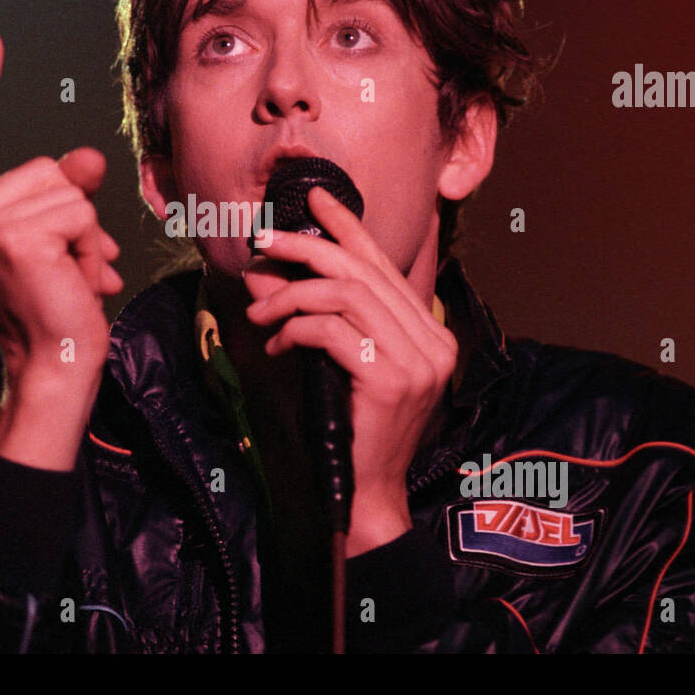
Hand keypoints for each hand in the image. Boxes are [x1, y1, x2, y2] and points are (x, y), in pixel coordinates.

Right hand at [0, 30, 121, 412]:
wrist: (53, 367)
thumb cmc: (53, 310)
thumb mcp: (57, 238)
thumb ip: (63, 191)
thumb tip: (89, 158)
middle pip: (43, 166)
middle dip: (74, 212)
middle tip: (67, 264)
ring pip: (67, 190)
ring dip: (87, 235)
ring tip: (71, 276)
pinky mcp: (11, 238)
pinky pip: (79, 211)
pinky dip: (91, 245)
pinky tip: (77, 281)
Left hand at [243, 187, 457, 556]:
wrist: (367, 495)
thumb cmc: (353, 430)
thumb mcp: (343, 364)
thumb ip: (327, 319)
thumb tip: (274, 275)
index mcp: (432, 333)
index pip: (386, 266)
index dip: (349, 227)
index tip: (316, 199)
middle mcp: (435, 342)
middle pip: (365, 271)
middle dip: (310, 247)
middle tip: (265, 241)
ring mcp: (420, 362)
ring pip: (347, 295)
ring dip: (293, 294)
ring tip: (259, 308)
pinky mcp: (392, 381)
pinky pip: (333, 332)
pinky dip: (296, 328)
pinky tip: (276, 344)